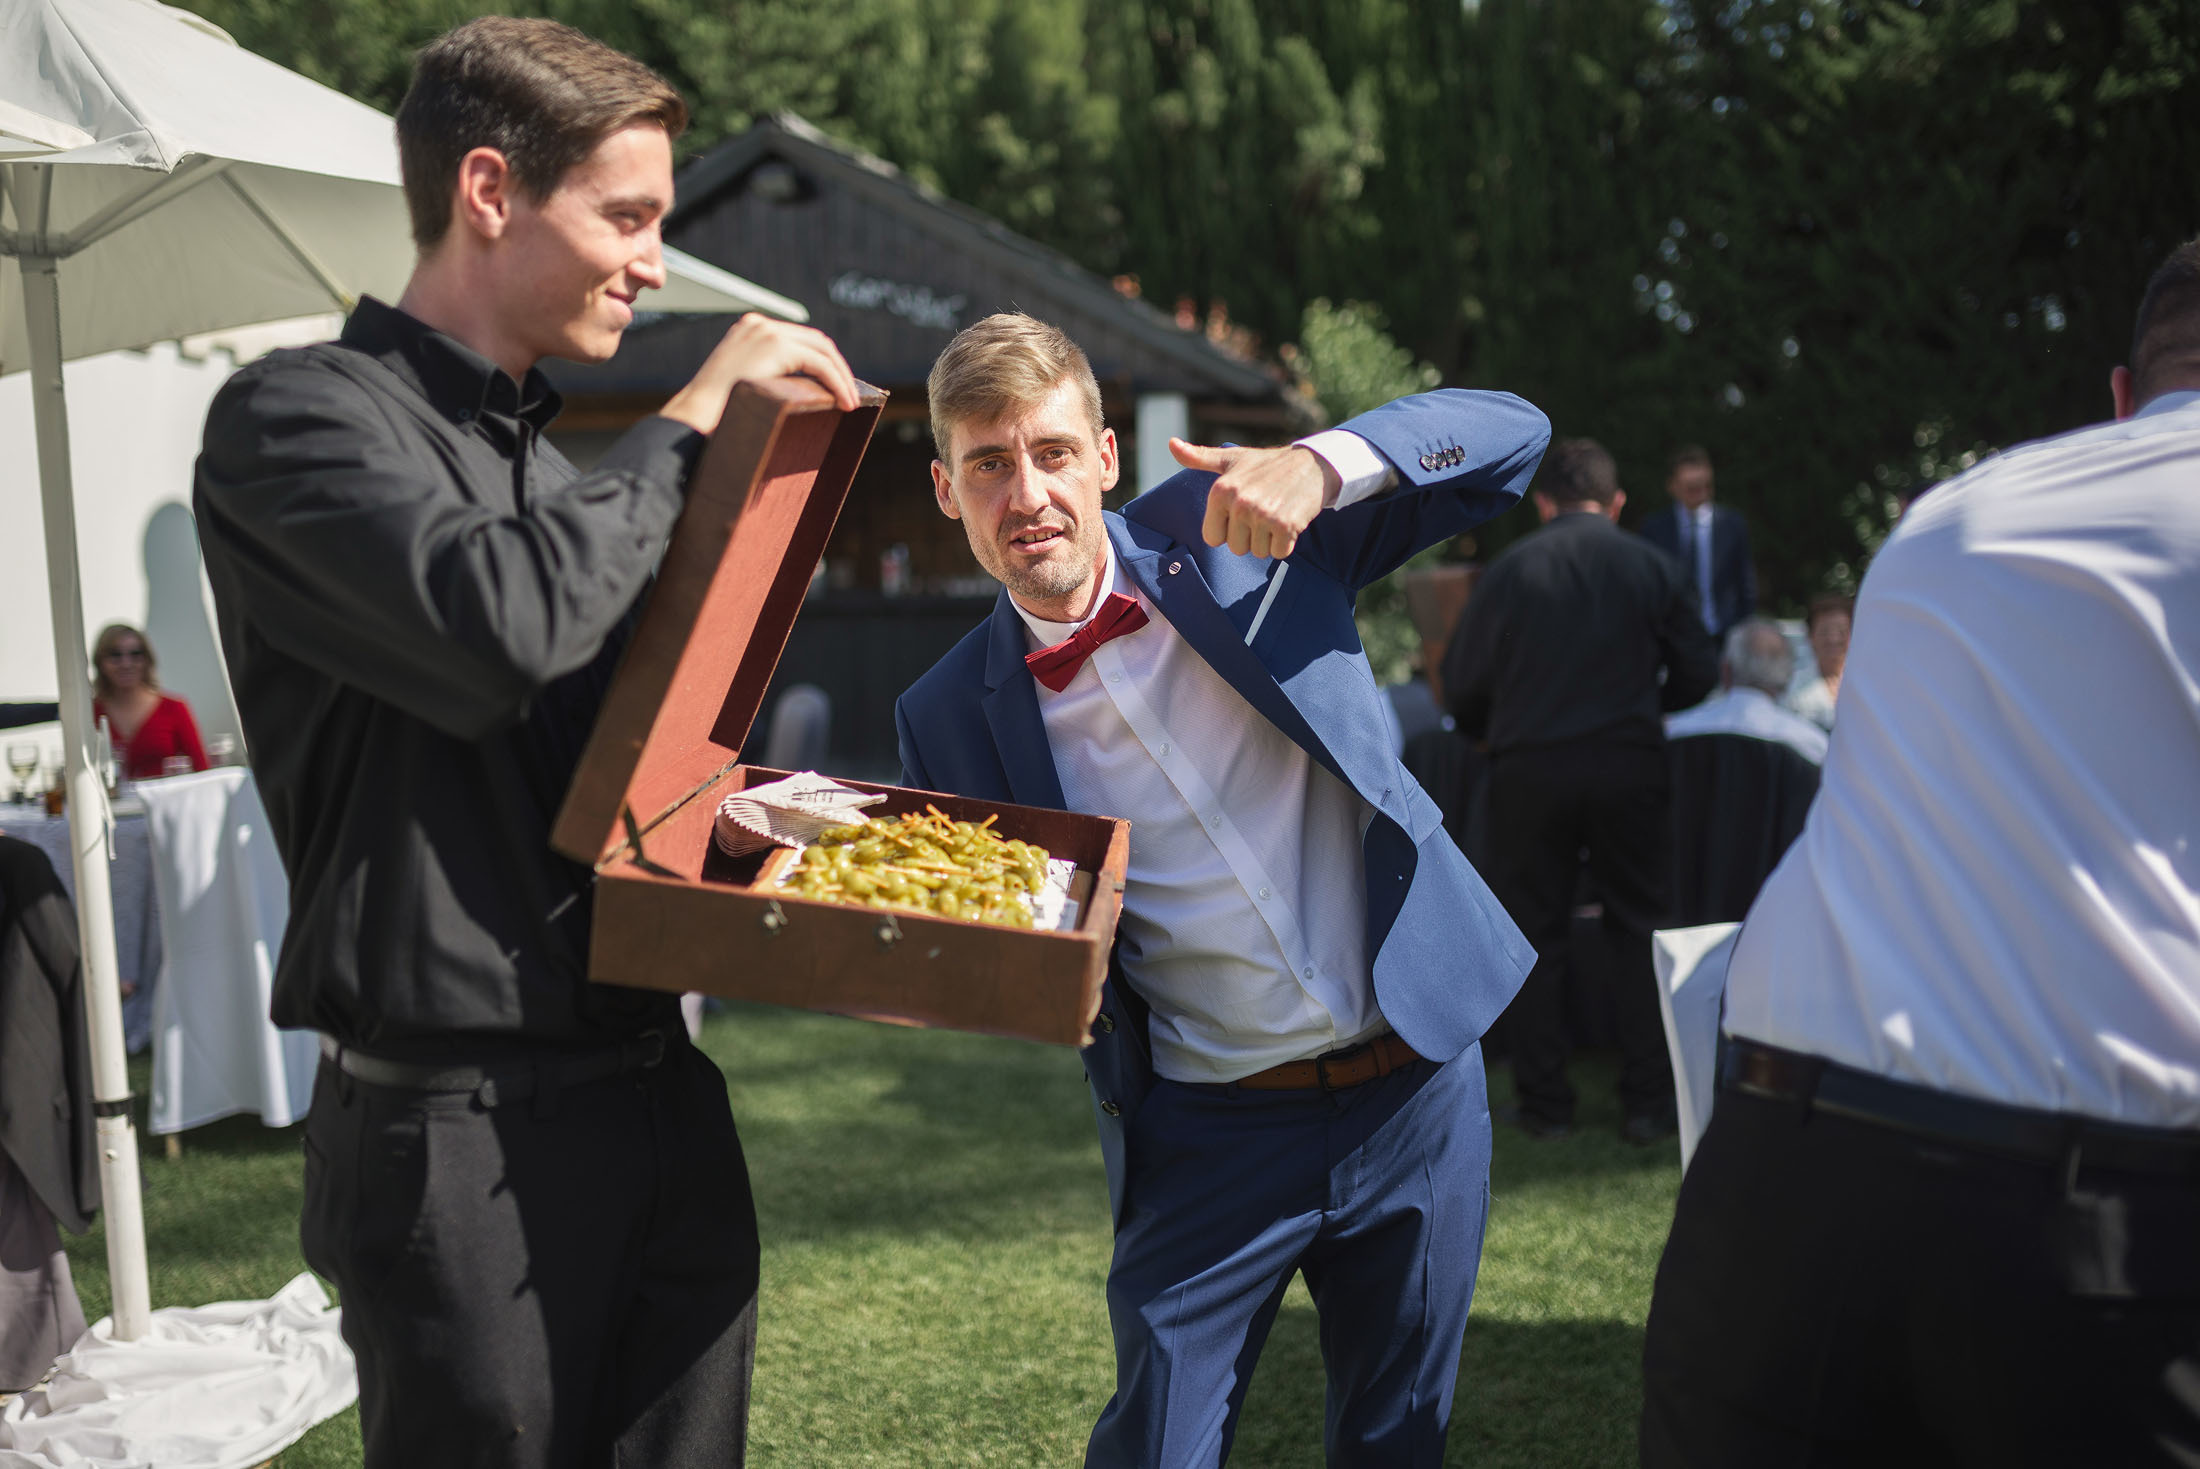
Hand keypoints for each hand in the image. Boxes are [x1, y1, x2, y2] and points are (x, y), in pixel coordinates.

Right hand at [659, 314, 858, 431]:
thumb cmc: (713, 413)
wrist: (694, 416)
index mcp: (748, 331)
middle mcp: (758, 325)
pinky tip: (845, 404)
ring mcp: (766, 332)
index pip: (797, 340)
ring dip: (841, 377)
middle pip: (814, 341)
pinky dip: (837, 383)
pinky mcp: (776, 345)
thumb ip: (766, 377)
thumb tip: (794, 392)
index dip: (821, 362)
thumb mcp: (743, 385)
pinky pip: (821, 364)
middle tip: (849, 395)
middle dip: (836, 368)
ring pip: (822, 350)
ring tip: (851, 403)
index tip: (835, 386)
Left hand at [1175, 440, 1339, 559]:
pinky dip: (1286, 543)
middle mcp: (1239, 502)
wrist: (1312, 465)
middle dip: (1250, 536)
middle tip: (1263, 511)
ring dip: (1269, 540)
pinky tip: (1290, 521)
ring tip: (1277, 513)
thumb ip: (1199, 457)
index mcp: (1220, 490)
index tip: (1242, 511)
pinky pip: (1278, 553)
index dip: (1228, 529)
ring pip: (1257, 552)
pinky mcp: (1286, 525)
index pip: (1213, 538)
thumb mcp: (1232, 459)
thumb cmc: (1267, 465)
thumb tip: (1171, 444)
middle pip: (1236, 548)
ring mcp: (1262, 514)